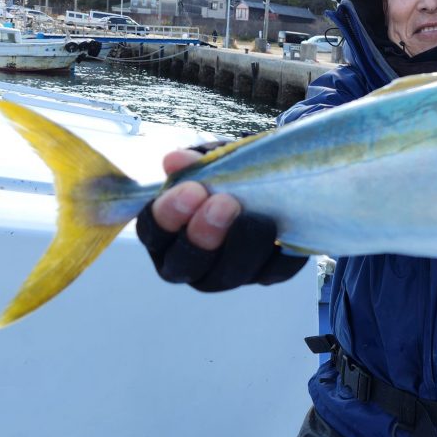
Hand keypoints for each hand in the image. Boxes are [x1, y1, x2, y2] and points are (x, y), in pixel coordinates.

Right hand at [136, 148, 306, 290]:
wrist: (269, 180)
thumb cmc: (227, 173)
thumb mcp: (212, 162)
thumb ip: (195, 163)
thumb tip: (176, 160)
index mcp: (165, 233)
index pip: (153, 232)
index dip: (169, 215)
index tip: (192, 191)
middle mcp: (188, 262)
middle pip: (184, 265)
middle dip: (202, 236)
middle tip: (223, 204)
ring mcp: (225, 274)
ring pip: (226, 276)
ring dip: (239, 247)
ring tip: (253, 217)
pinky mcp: (263, 274)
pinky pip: (271, 274)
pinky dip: (279, 256)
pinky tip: (283, 233)